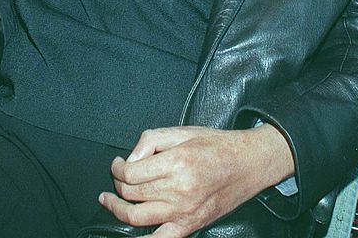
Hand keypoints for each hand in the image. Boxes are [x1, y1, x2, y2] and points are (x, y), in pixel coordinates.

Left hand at [98, 124, 293, 237]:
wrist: (247, 164)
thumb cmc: (217, 146)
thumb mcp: (182, 131)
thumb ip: (152, 140)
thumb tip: (131, 157)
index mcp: (178, 163)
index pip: (131, 173)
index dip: (117, 168)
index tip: (117, 163)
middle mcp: (180, 190)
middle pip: (132, 194)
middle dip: (117, 185)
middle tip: (117, 177)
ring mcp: (184, 212)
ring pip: (137, 217)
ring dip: (118, 209)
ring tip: (110, 201)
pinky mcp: (189, 226)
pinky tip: (128, 236)